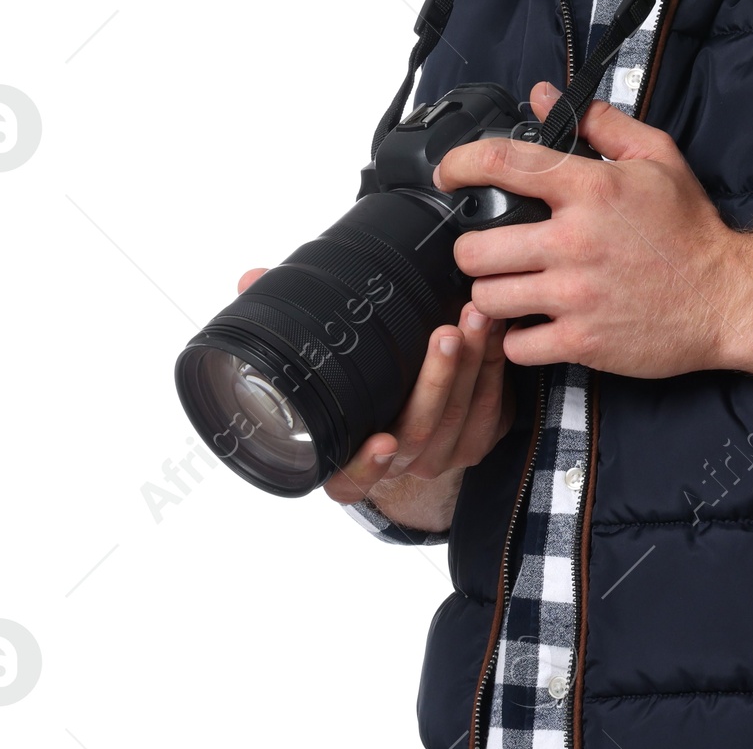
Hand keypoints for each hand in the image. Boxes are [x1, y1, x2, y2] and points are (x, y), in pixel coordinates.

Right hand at [232, 270, 513, 531]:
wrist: (419, 414)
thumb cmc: (363, 381)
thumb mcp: (326, 358)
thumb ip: (291, 320)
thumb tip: (250, 278)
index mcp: (348, 459)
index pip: (349, 482)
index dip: (366, 466)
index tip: (382, 441)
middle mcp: (398, 464)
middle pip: (421, 432)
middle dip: (436, 381)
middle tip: (446, 334)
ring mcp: (442, 454)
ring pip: (460, 414)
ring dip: (473, 362)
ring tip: (474, 315)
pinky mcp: (480, 435)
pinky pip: (491, 403)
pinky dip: (495, 361)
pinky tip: (494, 325)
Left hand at [435, 81, 743, 373]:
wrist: (726, 297)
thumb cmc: (689, 228)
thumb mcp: (656, 158)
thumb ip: (599, 123)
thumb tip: (548, 95)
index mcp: (592, 188)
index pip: (504, 163)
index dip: (460, 164)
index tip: (449, 173)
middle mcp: (576, 241)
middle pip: (475, 248)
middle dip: (473, 248)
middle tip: (489, 249)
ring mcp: (576, 296)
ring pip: (487, 298)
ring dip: (493, 293)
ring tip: (511, 286)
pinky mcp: (582, 342)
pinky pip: (516, 345)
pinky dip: (519, 337)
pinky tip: (536, 323)